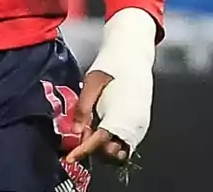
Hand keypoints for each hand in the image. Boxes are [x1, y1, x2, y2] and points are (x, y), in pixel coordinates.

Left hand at [65, 8, 156, 166]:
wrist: (133, 54)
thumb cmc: (111, 65)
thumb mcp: (91, 83)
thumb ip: (83, 109)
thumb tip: (75, 131)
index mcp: (120, 115)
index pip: (99, 142)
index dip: (82, 151)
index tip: (69, 158)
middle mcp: (133, 125)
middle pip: (111, 152)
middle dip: (93, 150)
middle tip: (79, 136)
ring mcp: (140, 126)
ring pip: (121, 150)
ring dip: (104, 148)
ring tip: (90, 133)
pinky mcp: (142, 124)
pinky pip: (128, 142)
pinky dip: (114, 142)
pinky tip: (102, 129)